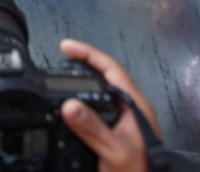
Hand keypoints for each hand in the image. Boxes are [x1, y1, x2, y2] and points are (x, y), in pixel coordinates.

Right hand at [59, 39, 156, 171]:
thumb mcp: (114, 151)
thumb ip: (93, 128)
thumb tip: (70, 105)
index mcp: (135, 106)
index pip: (111, 68)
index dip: (88, 53)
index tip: (67, 47)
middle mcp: (131, 108)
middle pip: (106, 73)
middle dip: (83, 60)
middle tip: (64, 53)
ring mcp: (124, 118)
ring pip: (102, 88)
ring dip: (83, 77)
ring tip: (66, 70)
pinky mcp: (116, 129)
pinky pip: (98, 104)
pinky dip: (82, 97)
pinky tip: (72, 102)